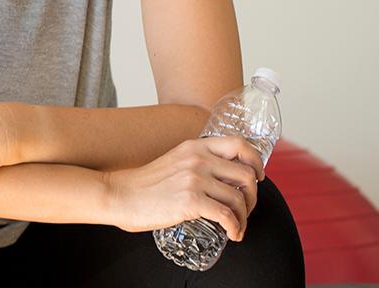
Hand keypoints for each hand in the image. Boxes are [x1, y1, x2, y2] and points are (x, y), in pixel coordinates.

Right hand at [104, 135, 265, 242]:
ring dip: (245, 217)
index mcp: (195, 146)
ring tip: (237, 226)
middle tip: (245, 209)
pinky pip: (227, 216)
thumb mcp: (174, 161)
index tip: (257, 176)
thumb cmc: (145, 184)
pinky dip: (236, 228)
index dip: (256, 161)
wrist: (120, 195)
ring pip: (239, 198)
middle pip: (246, 175)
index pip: (239, 144)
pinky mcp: (190, 201)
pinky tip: (233, 234)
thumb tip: (221, 179)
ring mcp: (194, 179)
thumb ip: (196, 163)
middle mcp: (198, 159)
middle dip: (252, 196)